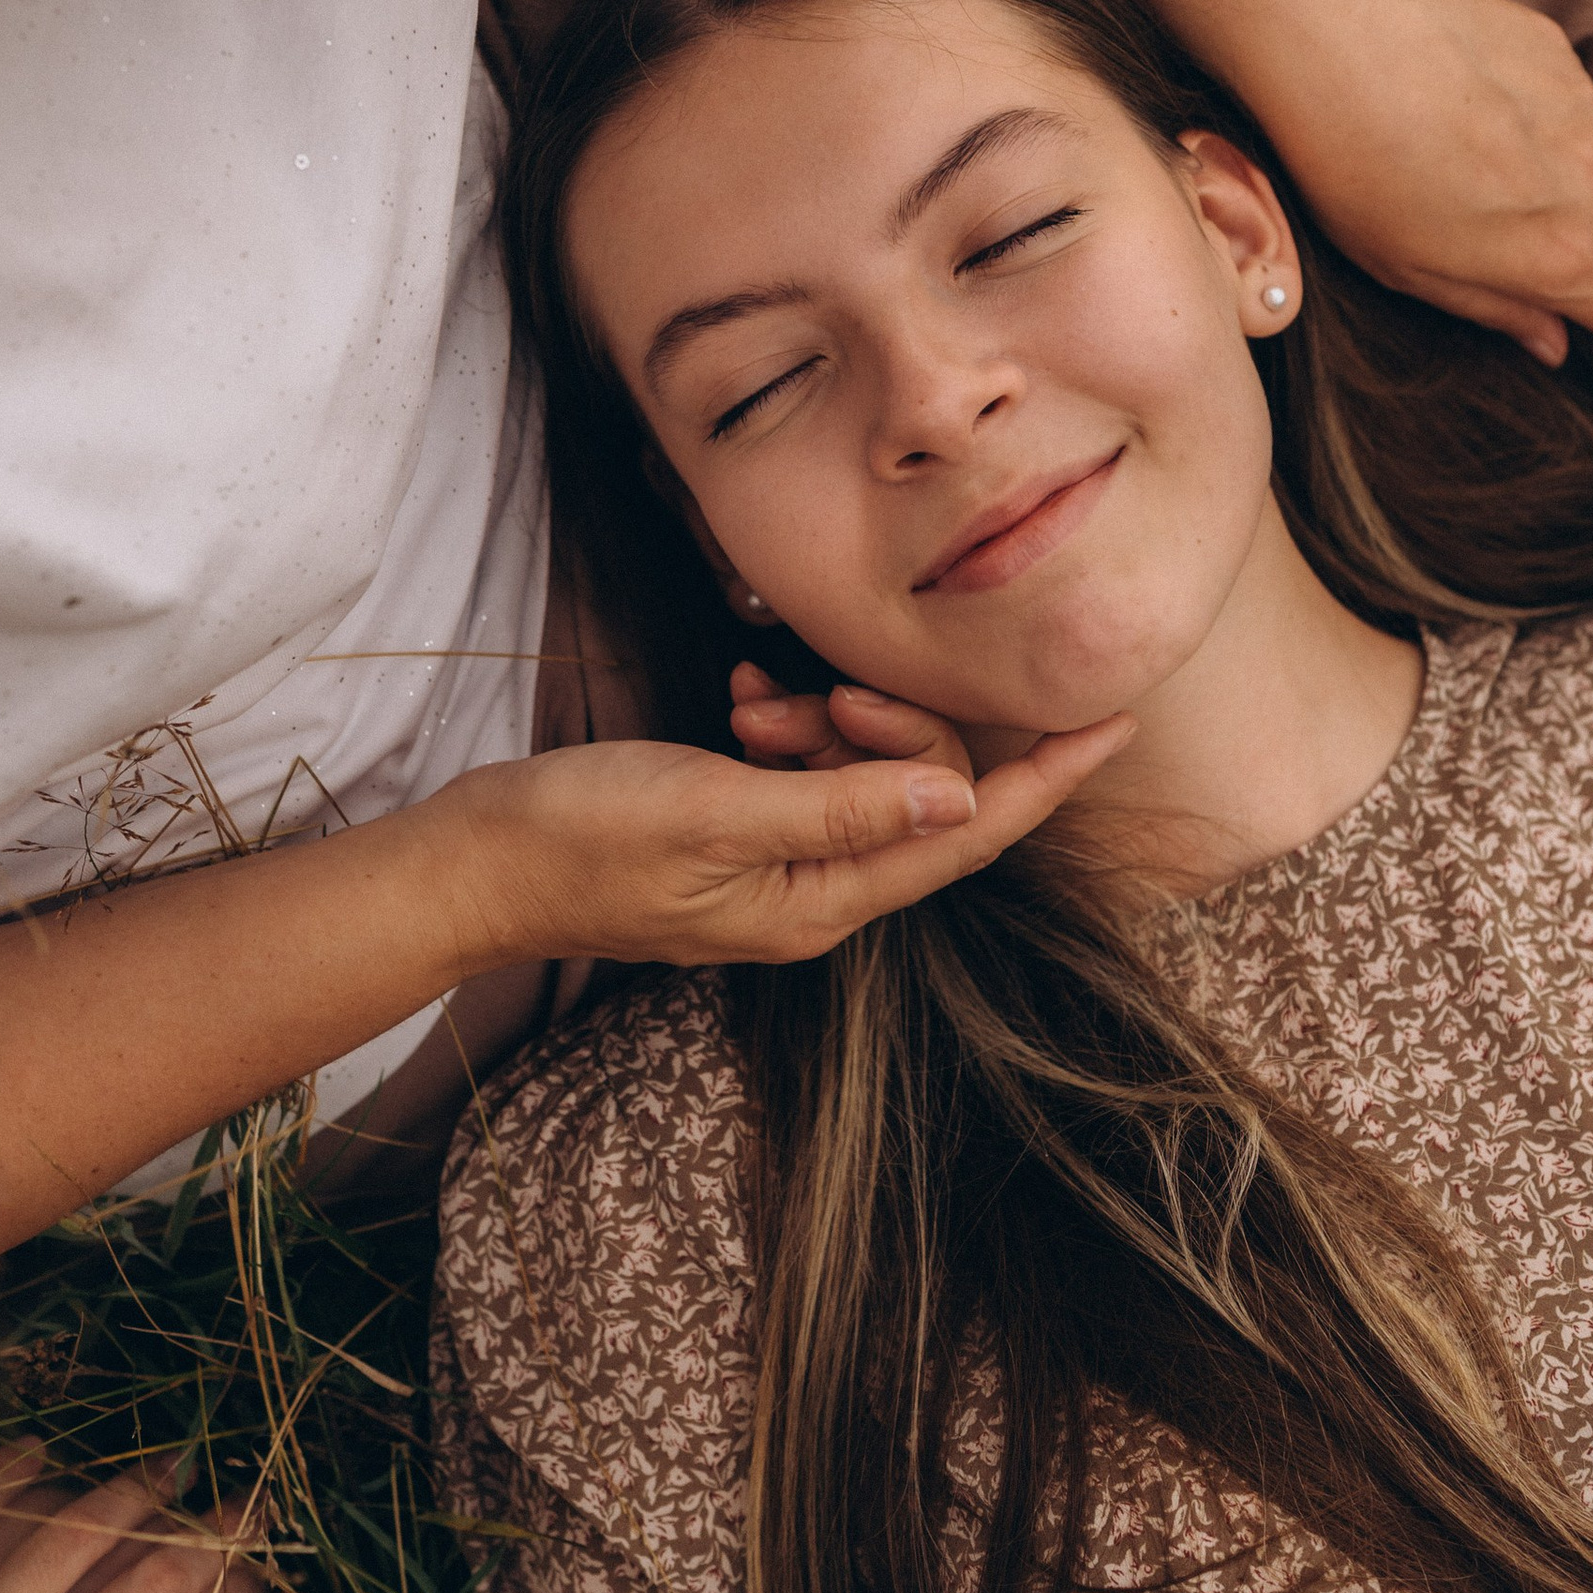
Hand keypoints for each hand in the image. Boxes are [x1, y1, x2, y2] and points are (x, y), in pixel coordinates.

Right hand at [433, 709, 1131, 973]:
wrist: (479, 862)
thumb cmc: (583, 836)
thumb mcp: (714, 809)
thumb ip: (841, 808)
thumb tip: (959, 805)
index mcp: (824, 902)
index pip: (970, 836)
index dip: (1046, 776)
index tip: (1113, 718)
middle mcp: (821, 894)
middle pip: (922, 795)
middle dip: (887, 723)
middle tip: (816, 690)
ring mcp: (784, 866)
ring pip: (864, 771)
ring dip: (822, 718)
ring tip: (749, 700)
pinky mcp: (748, 833)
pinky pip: (809, 769)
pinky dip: (786, 727)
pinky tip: (739, 699)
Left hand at [1228, 0, 1592, 367]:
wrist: (1335, 39)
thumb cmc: (1355, 170)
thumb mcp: (1410, 271)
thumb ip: (1497, 308)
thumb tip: (1555, 344)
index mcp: (1559, 254)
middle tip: (1591, 250)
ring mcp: (1584, 111)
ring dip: (1584, 173)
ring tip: (1493, 168)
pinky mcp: (1560, 53)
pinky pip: (1574, 101)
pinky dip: (1544, 117)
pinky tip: (1473, 109)